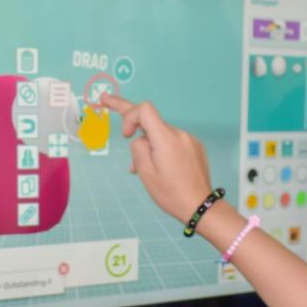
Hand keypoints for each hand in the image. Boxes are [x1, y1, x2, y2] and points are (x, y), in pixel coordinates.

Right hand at [99, 93, 213, 220]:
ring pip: (160, 135)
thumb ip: (138, 150)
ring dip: (149, 145)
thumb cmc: (172, 194)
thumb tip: (139, 139)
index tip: (125, 135)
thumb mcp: (146, 174)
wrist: (200, 207)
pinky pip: (172, 142)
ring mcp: (189, 140)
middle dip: (130, 119)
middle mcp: (179, 135)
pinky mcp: (195, 147)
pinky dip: (162, 149)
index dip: (129, 116)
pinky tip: (161, 168)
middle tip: (106, 100)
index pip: (145, 109)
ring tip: (145, 169)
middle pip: (151, 120)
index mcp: (166, 139)